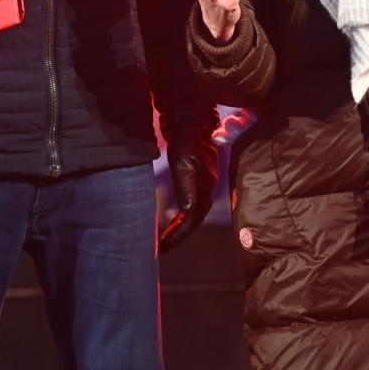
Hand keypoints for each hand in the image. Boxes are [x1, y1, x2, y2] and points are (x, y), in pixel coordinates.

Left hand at [158, 136, 218, 254]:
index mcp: (205, 187)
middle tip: (162, 249)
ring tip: (164, 240)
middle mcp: (206, 188)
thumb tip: (186, 211)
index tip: (163, 246)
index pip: (193, 218)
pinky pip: (190, 204)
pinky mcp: (197, 179)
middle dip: (179, 235)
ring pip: (193, 213)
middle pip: (194, 219)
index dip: (178, 233)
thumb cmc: (186, 140)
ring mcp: (203, 183)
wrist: (192, 120)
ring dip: (179, 227)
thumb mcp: (183, 161)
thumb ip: (186, 186)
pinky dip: (180, 216)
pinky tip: (171, 219)